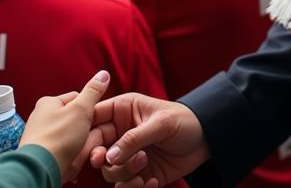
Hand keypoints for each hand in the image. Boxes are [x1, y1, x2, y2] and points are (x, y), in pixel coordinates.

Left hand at [20, 70, 110, 180]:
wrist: (41, 170)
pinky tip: (74, 160)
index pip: (76, 98)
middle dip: (85, 128)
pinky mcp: (43, 155)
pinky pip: (63, 151)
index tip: (93, 118)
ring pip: (70, 137)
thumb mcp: (81, 109)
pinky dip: (71, 155)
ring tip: (82, 150)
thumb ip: (93, 91)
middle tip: (90, 136)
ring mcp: (41, 138)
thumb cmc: (58, 137)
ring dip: (80, 144)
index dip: (88, 108)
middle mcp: (42, 119)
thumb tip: (103, 73)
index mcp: (48, 103)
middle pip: (74, 119)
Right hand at [89, 94, 208, 186]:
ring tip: (144, 163)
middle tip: (107, 162)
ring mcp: (127, 154)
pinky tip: (152, 182)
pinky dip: (135, 187)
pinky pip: (124, 186)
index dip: (84, 134)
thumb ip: (134, 138)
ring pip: (108, 170)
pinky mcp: (136, 173)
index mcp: (122, 110)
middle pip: (95, 148)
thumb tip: (108, 158)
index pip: (93, 119)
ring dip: (123, 172)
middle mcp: (120, 133)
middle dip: (99, 158)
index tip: (87, 149)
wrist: (205, 140)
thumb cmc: (184, 121)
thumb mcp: (161, 124)